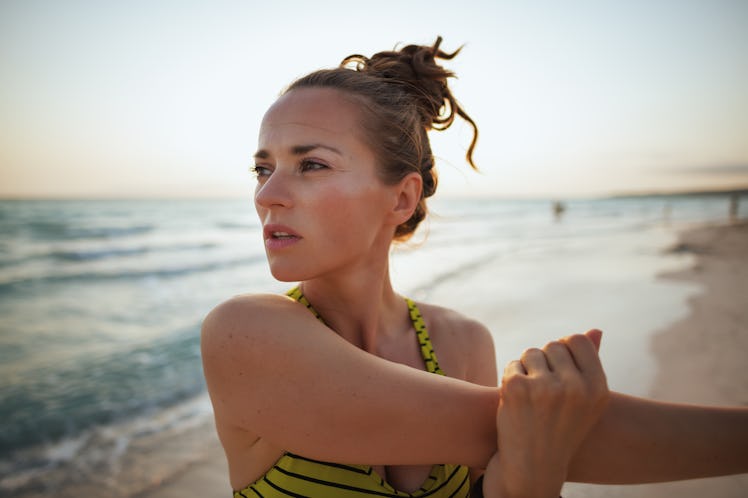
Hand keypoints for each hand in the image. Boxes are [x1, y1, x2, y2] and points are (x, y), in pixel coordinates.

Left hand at [483, 329, 608, 497]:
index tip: (560, 370)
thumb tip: (595, 330)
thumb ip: (589, 364)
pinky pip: (513, 364)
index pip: (577, 341)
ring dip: (528, 369)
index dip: (565, 351)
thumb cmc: (561, 427)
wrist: (533, 465)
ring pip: (531, 353)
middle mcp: (575, 388)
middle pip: (553, 345)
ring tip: (533, 396)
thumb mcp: (586, 400)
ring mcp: (545, 388)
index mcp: (597, 388)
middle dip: (546, 362)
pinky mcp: (517, 388)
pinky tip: (517, 401)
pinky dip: (512, 378)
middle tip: (545, 390)